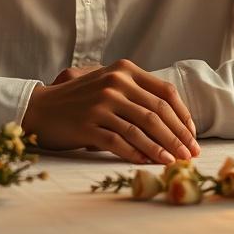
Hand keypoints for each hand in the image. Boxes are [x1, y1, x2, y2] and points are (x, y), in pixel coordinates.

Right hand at [22, 58, 199, 164]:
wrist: (41, 108)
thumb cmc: (80, 100)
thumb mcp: (110, 85)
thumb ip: (137, 93)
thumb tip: (176, 121)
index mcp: (125, 71)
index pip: (166, 93)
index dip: (183, 116)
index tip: (192, 136)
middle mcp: (115, 83)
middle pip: (158, 113)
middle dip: (178, 136)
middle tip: (190, 154)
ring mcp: (101, 104)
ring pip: (142, 129)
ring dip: (163, 148)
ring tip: (175, 162)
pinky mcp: (88, 124)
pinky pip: (120, 142)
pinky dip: (137, 153)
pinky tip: (148, 162)